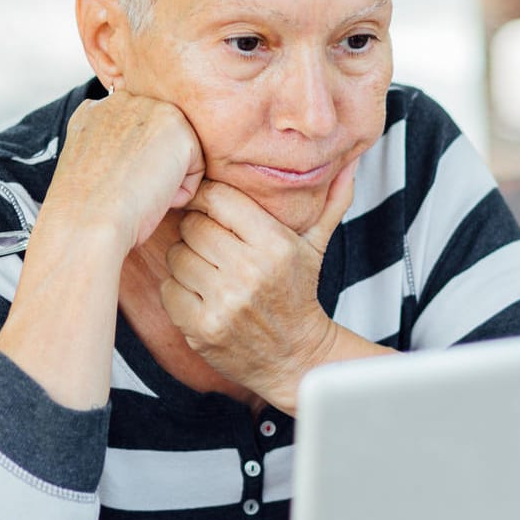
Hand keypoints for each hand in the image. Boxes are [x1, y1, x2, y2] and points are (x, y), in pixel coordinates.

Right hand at [48, 91, 204, 250]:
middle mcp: (124, 101)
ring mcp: (151, 108)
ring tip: (137, 193)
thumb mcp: (91, 168)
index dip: (133, 165)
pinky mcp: (177, 126)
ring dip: (167, 180)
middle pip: (160, 140)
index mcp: (96, 109)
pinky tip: (153, 196)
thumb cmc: (86, 211)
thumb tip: (139, 159)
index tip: (116, 187)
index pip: (134, 132)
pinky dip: (182, 192)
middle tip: (126, 191)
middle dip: (152, 169)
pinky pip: (197, 166)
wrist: (86, 221)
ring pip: (179, 152)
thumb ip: (112, 148)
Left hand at [159, 158, 359, 409]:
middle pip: (193, 225)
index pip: (218, 198)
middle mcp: (249, 271)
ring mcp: (223, 302)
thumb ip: (331, 201)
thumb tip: (350, 162)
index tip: (211, 209)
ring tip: (209, 269)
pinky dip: (179, 290)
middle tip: (212, 243)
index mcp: (275, 244)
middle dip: (198, 231)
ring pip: (177, 255)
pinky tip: (200, 294)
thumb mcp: (316, 246)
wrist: (295, 358)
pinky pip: (169, 289)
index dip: (208, 199)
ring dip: (187, 260)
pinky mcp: (201, 328)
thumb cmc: (299, 294)